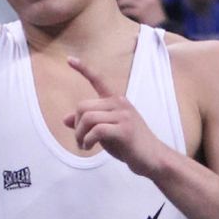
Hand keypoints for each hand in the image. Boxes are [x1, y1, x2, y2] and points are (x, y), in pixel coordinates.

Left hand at [62, 57, 167, 176]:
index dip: (83, 69)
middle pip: (83, 106)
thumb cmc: (129, 145)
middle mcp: (120, 103)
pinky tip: (89, 147)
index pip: (98, 80)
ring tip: (83, 145)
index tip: (69, 59)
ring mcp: (123, 115)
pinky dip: (87, 141)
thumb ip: (88, 123)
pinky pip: (96, 130)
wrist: (152, 158)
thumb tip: (65, 119)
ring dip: (80, 135)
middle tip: (80, 140)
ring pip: (88, 118)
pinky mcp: (125, 129)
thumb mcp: (105, 132)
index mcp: (116, 101)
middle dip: (76, 125)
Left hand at [116, 0, 165, 25]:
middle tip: (118, 2)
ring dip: (122, 4)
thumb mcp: (153, 9)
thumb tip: (132, 2)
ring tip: (118, 7)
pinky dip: (124, 11)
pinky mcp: (140, 12)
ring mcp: (144, 5)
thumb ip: (144, 4)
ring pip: (128, 1)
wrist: (162, 30)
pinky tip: (121, 13)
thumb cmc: (157, 22)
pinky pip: (128, 10)